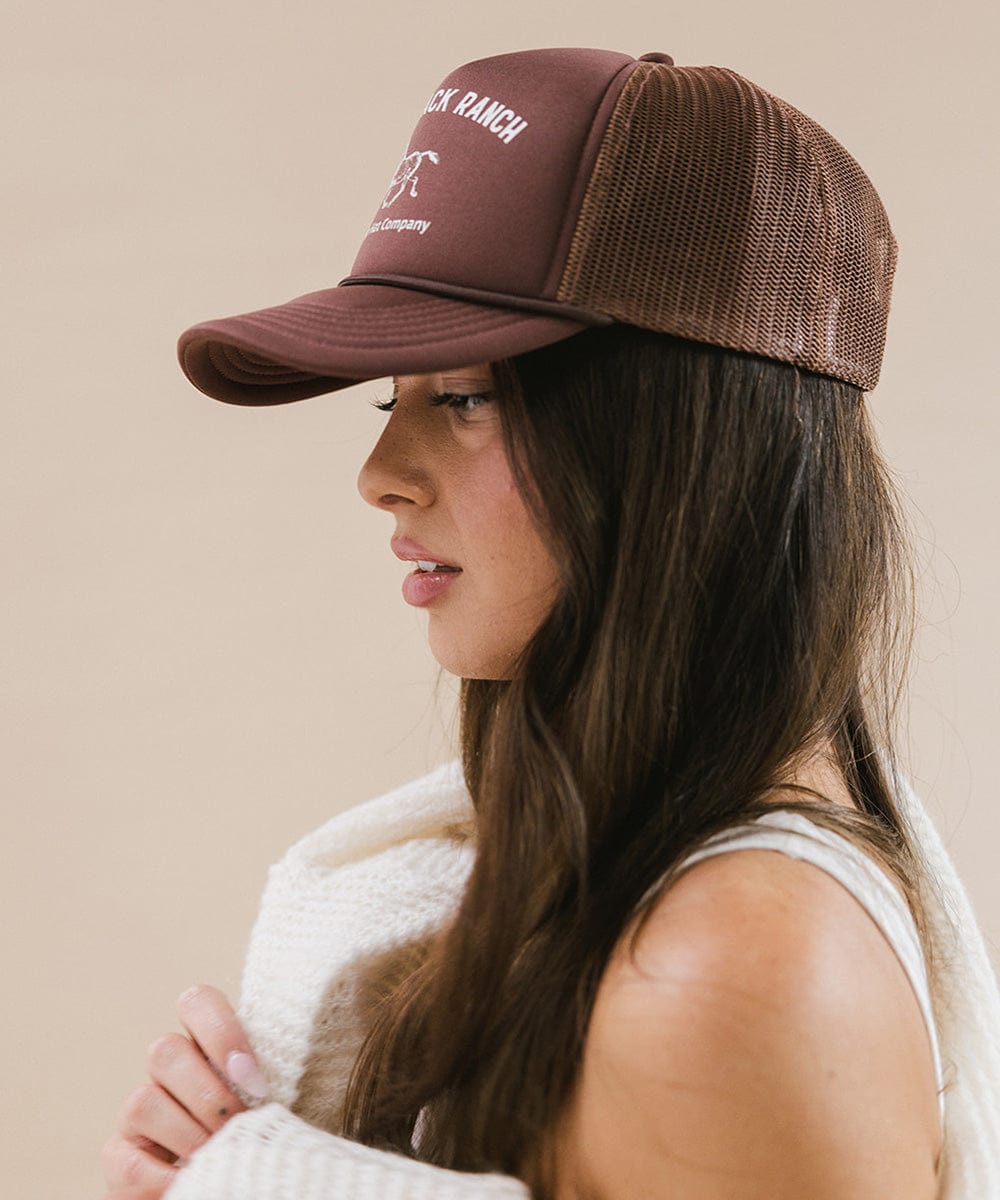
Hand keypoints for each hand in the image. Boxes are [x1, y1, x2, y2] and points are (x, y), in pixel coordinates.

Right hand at [101, 984, 267, 1198]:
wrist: (232, 1179)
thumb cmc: (260, 1134)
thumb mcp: (271, 1102)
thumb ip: (264, 1084)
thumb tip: (265, 1088)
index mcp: (205, 1045)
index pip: (196, 1003)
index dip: (222, 1033)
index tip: (254, 1079)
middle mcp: (166, 1071)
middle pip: (166, 1050)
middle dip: (209, 1095)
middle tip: (240, 1125)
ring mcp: (137, 1113)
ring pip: (143, 1101)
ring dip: (188, 1134)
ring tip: (220, 1156)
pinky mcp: (120, 1159)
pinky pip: (128, 1161)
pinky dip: (163, 1178)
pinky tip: (189, 1183)